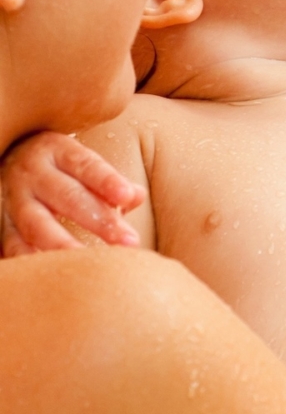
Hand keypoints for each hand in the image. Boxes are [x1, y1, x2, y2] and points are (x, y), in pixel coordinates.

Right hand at [1, 131, 143, 254]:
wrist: (7, 161)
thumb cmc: (59, 166)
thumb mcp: (83, 163)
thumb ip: (110, 181)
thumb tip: (136, 197)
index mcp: (57, 151)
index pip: (86, 165)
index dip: (107, 181)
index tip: (128, 197)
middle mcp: (32, 173)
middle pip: (67, 196)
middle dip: (99, 220)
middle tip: (129, 241)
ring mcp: (12, 199)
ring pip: (37, 224)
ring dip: (64, 245)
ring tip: (89, 261)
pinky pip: (12, 244)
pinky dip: (29, 259)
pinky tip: (52, 271)